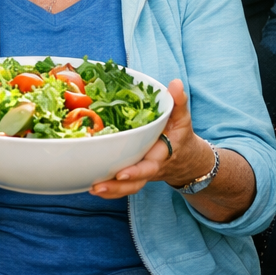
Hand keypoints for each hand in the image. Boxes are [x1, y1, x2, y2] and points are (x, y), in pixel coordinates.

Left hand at [92, 80, 204, 197]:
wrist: (184, 156)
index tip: (121, 174)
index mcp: (160, 155)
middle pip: (134, 183)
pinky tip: (90, 185)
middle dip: (116, 187)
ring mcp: (140, 173)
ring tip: (92, 188)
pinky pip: (120, 186)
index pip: (148, 166)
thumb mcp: (182, 117)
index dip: (135, 171)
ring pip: (126, 188)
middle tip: (98, 185)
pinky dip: (108, 189)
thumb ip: (178, 102)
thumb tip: (175, 84)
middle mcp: (149, 168)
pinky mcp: (132, 174)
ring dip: (109, 191)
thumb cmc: (180, 134)